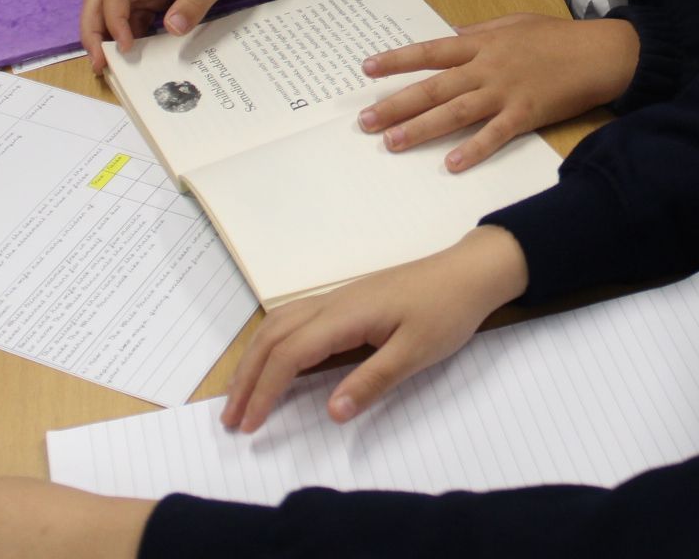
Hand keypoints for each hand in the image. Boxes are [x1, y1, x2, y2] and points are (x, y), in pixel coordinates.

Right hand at [79, 0, 247, 71]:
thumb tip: (172, 29)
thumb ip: (195, 1)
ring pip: (108, 9)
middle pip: (98, 0)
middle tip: (99, 63)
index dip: (115, 22)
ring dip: (103, 35)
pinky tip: (132, 55)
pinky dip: (125, 34)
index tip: (125, 48)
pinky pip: (129, 16)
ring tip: (107, 65)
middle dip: (93, 31)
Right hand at [223, 226, 528, 433]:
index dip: (264, 391)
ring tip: (239, 394)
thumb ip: (372, 382)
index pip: (289, 355)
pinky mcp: (347, 301)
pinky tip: (272, 359)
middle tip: (229, 418)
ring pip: (278, 324)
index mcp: (345, 315)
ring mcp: (338, 299)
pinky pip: (294, 319)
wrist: (470, 271)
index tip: (249, 426)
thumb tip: (331, 413)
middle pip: (272, 338)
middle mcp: (332, 303)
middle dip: (246, 378)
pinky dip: (272, 342)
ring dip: (254, 359)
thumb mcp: (416, 353)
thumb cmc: (447, 311)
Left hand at [357, 14, 637, 170]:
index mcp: (483, 42)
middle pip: (434, 87)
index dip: (398, 59)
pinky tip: (451, 164)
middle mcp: (488, 67)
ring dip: (422, 128)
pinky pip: (495, 135)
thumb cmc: (558, 37)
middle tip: (366, 121)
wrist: (600, 53)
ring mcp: (506, 91)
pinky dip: (473, 149)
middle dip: (397, 103)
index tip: (368, 68)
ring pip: (456, 111)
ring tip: (393, 143)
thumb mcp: (514, 22)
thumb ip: (479, 29)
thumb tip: (449, 32)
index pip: (431, 51)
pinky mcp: (527, 114)